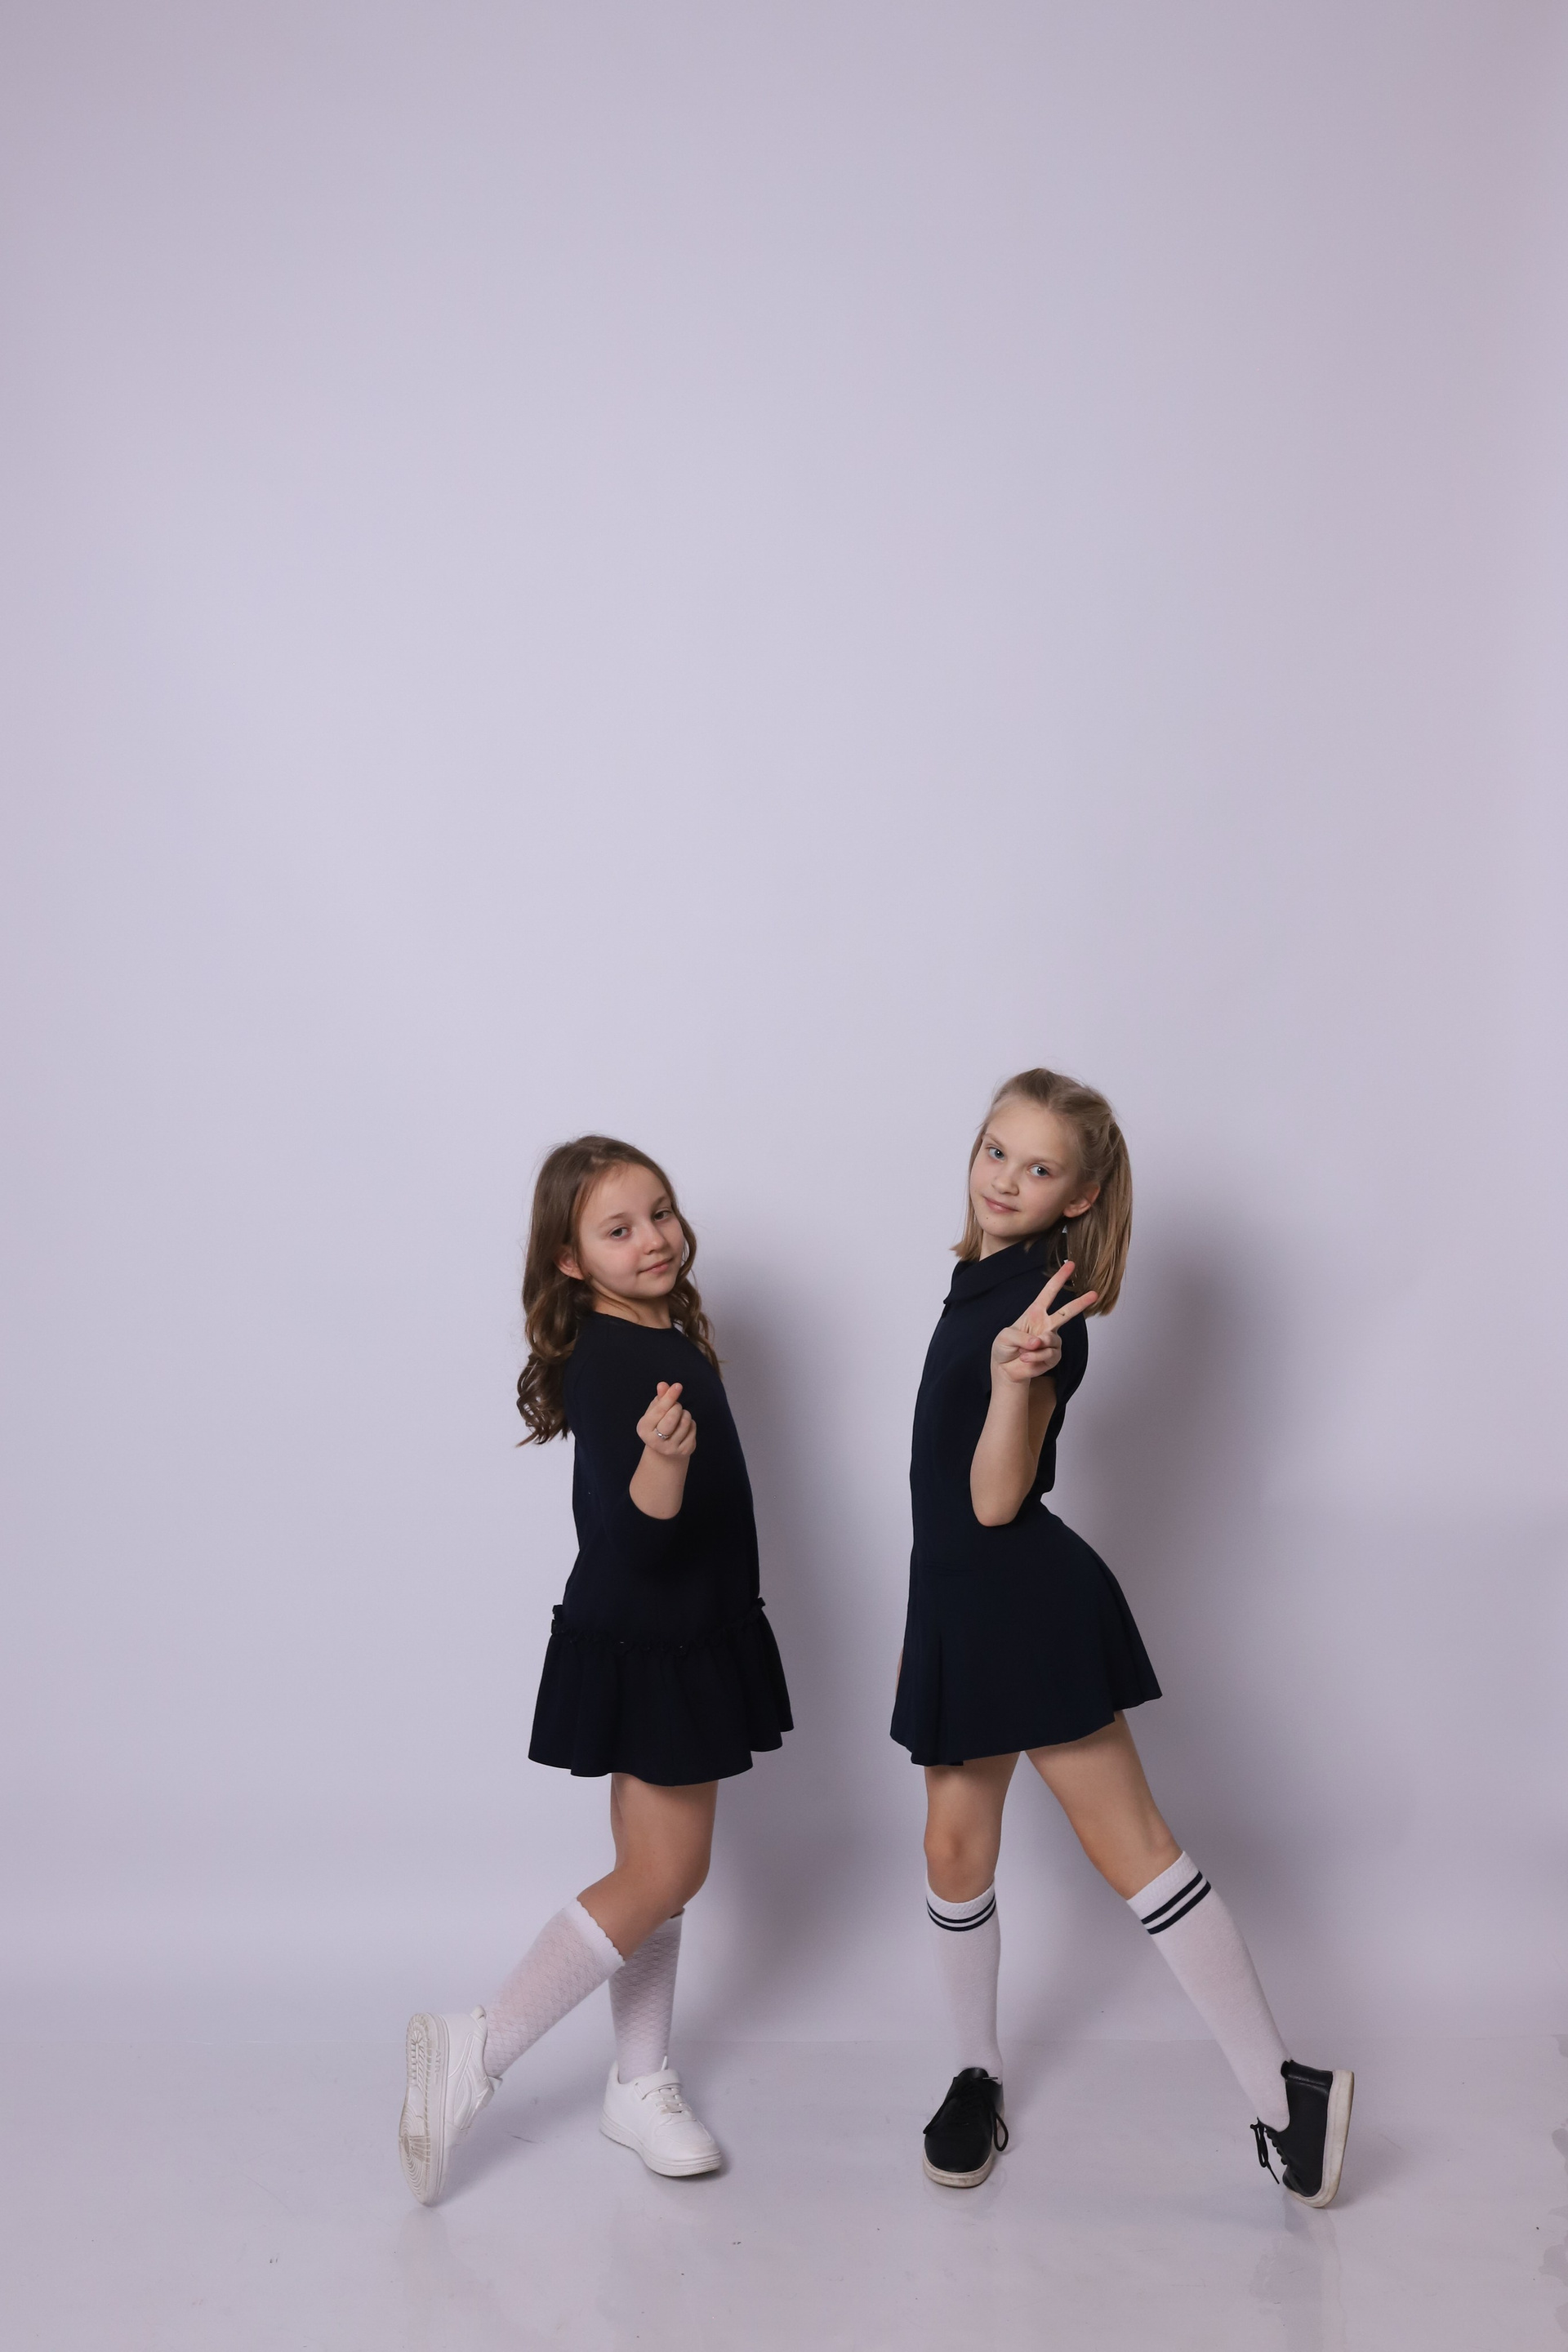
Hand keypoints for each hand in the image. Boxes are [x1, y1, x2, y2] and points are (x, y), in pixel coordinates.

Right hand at [637, 1380, 695, 1458]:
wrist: (664, 1452)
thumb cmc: (658, 1425)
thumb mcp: (655, 1411)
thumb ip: (660, 1398)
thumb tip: (663, 1385)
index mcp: (644, 1429)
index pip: (659, 1410)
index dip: (669, 1397)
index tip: (678, 1386)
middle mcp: (655, 1441)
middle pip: (672, 1417)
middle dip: (677, 1407)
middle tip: (676, 1407)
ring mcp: (671, 1448)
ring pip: (685, 1421)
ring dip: (685, 1414)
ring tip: (679, 1417)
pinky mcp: (685, 1450)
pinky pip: (693, 1428)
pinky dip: (691, 1424)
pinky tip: (684, 1428)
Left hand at [990, 1261, 1096, 1386]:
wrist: (1005, 1369)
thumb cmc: (1004, 1347)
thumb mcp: (1005, 1336)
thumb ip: (1021, 1337)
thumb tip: (1039, 1342)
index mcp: (1035, 1312)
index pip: (1049, 1292)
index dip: (1059, 1278)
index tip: (1070, 1264)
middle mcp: (1047, 1324)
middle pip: (1066, 1311)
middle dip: (1080, 1302)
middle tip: (1094, 1294)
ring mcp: (1052, 1341)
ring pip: (1052, 1339)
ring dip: (1036, 1347)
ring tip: (1023, 1352)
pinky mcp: (1054, 1357)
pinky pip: (1048, 1355)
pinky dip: (1035, 1358)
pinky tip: (1025, 1359)